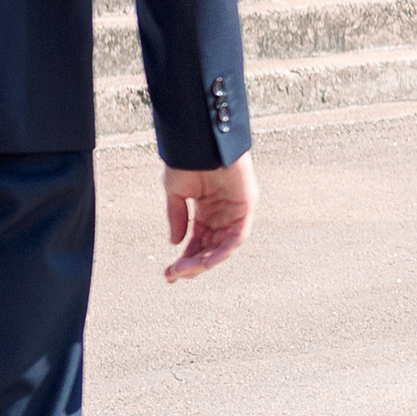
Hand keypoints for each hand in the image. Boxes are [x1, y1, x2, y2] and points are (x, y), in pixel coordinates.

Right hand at [164, 155, 255, 282]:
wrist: (200, 140)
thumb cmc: (189, 160)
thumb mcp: (176, 192)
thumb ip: (177, 217)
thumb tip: (175, 243)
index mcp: (207, 210)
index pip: (198, 242)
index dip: (185, 259)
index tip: (170, 274)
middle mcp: (222, 214)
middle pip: (210, 248)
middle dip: (191, 264)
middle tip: (174, 275)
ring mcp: (235, 211)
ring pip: (223, 247)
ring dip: (204, 261)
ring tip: (184, 270)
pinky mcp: (247, 207)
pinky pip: (237, 236)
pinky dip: (223, 250)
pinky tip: (206, 261)